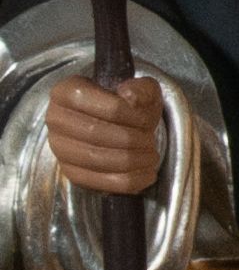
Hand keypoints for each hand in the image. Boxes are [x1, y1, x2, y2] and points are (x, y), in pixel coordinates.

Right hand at [45, 73, 161, 196]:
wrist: (112, 122)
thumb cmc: (125, 103)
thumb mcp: (139, 88)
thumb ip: (141, 89)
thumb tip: (130, 98)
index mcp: (68, 91)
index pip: (104, 106)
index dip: (131, 115)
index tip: (147, 120)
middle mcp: (56, 118)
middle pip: (96, 133)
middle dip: (131, 140)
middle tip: (150, 142)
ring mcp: (59, 147)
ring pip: (96, 158)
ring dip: (131, 161)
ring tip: (151, 157)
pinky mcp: (67, 171)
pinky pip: (96, 181)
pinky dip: (126, 181)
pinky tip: (146, 175)